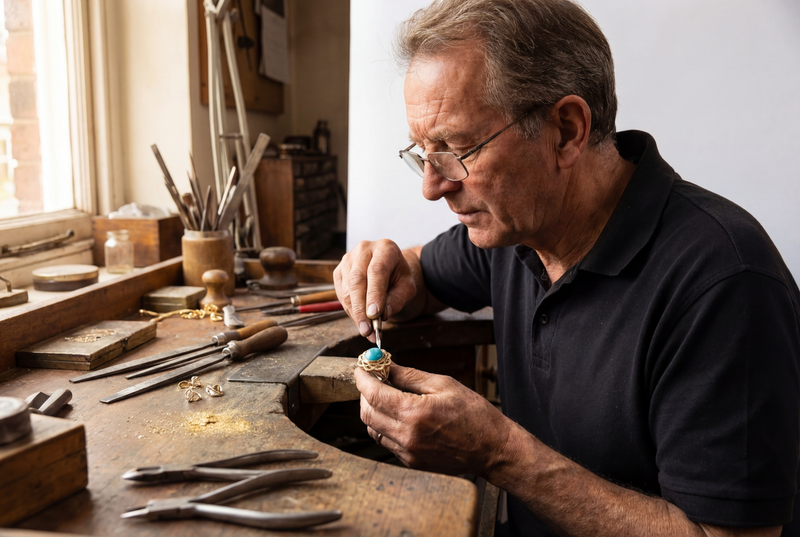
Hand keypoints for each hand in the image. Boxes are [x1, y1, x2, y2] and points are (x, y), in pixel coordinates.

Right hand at [333, 240, 417, 340]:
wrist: (389, 268)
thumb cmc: (399, 277)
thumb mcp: (407, 287)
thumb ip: (397, 299)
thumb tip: (382, 314)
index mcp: (385, 248)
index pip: (377, 271)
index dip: (374, 294)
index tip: (374, 315)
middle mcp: (364, 249)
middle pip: (357, 280)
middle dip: (361, 309)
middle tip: (367, 330)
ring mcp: (348, 259)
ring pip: (347, 289)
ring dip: (355, 313)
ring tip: (366, 330)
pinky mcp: (339, 271)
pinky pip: (341, 294)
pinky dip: (350, 310)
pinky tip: (360, 321)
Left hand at [355, 364, 510, 475]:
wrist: (492, 449)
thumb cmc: (474, 414)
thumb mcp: (443, 385)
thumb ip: (409, 376)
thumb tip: (385, 365)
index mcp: (415, 413)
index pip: (374, 394)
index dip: (363, 378)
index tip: (362, 368)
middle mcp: (407, 435)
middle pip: (367, 412)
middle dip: (365, 393)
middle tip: (373, 379)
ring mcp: (407, 452)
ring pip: (373, 428)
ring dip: (372, 410)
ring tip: (386, 396)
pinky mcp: (410, 461)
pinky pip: (386, 441)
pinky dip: (384, 425)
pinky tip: (398, 414)